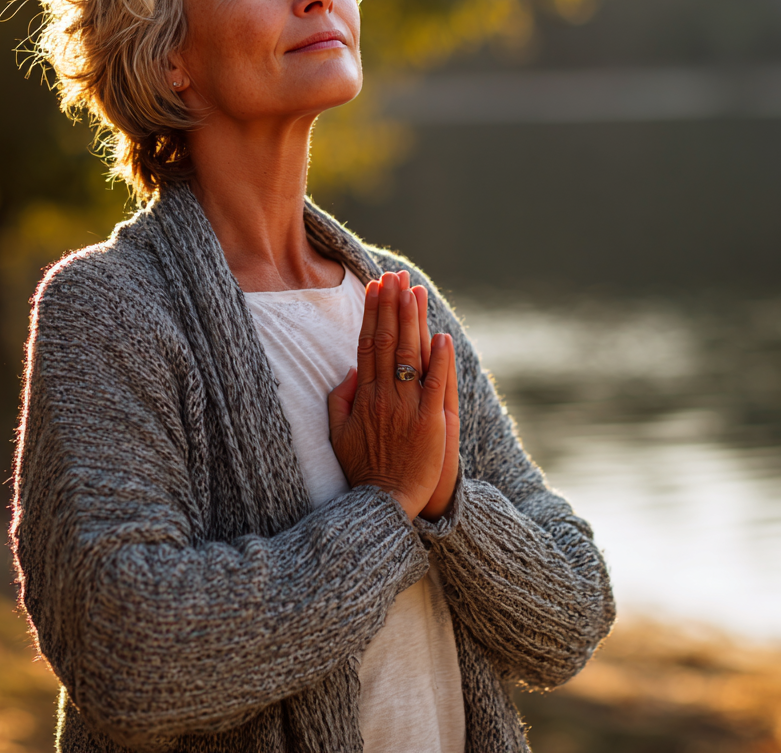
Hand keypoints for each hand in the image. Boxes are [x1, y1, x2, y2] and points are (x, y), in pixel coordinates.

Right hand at [327, 272, 451, 519]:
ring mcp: (408, 408)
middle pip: (387, 341)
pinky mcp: (432, 422)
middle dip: (391, 305)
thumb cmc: (362, 471)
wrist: (383, 506)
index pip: (367, 344)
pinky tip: (441, 335)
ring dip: (412, 321)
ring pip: (409, 355)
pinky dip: (439, 359)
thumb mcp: (338, 434)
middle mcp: (384, 396)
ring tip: (413, 291)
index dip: (371, 313)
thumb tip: (350, 370)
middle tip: (394, 275)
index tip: (374, 287)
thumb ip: (340, 400)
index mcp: (363, 396)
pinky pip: (435, 384)